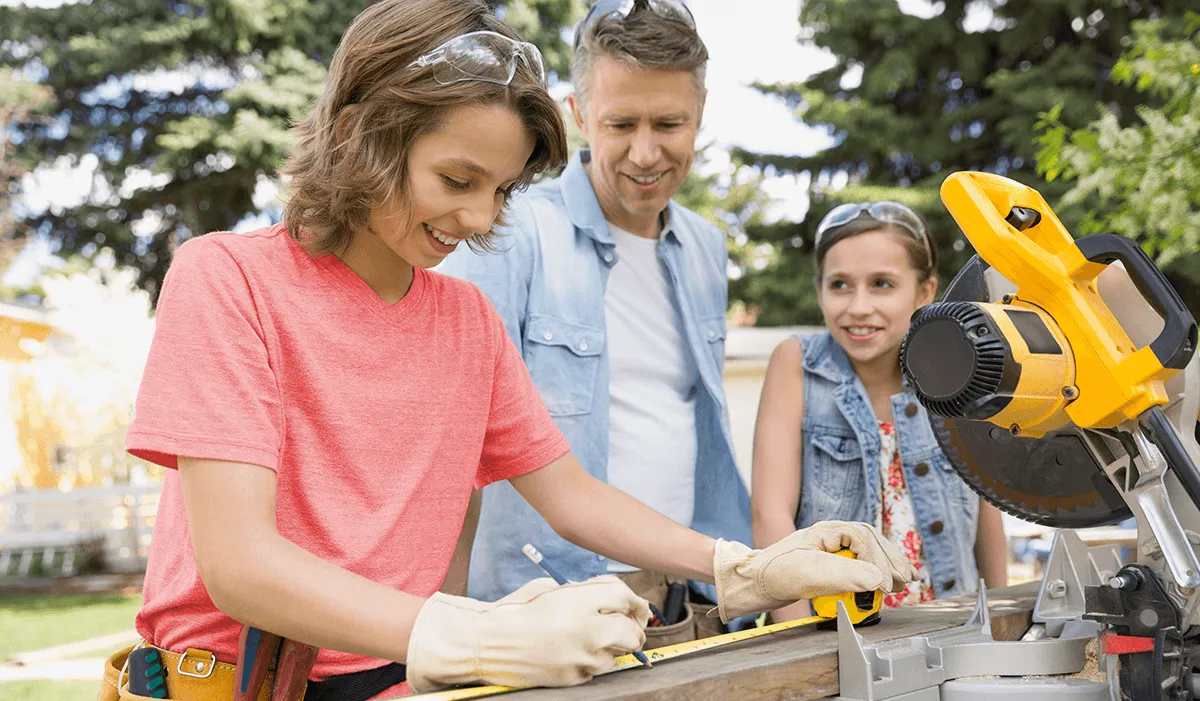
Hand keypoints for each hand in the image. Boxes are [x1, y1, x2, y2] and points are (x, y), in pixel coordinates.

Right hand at [405, 576, 650, 691]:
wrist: (488, 642)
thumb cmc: (518, 610)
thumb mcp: (551, 588)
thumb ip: (584, 592)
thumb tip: (614, 598)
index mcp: (579, 601)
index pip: (625, 598)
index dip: (634, 601)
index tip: (635, 606)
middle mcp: (584, 630)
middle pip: (631, 632)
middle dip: (634, 629)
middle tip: (629, 627)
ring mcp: (580, 658)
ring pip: (616, 656)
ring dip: (612, 648)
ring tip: (592, 638)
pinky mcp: (572, 678)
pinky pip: (595, 671)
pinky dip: (591, 662)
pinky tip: (574, 652)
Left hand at [712, 521, 917, 621]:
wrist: (750, 582)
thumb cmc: (774, 573)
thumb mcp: (810, 574)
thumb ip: (845, 575)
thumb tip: (877, 579)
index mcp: (828, 530)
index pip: (865, 539)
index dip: (882, 560)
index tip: (888, 583)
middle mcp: (832, 536)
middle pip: (872, 541)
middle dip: (891, 560)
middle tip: (907, 580)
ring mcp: (830, 548)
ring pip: (868, 551)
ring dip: (887, 564)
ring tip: (904, 580)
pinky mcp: (828, 563)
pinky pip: (858, 562)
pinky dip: (874, 571)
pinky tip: (883, 582)